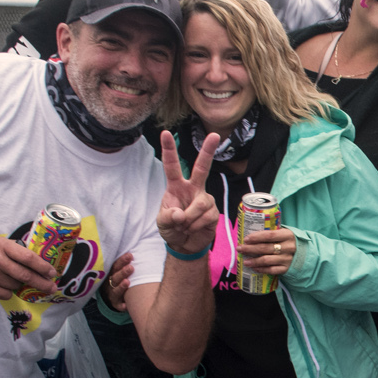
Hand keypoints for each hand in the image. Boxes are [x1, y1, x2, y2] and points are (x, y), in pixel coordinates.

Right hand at [0, 236, 57, 298]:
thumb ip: (15, 250)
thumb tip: (39, 263)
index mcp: (1, 246)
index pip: (28, 258)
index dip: (43, 267)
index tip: (52, 273)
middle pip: (25, 275)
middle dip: (42, 283)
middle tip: (52, 288)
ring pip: (16, 285)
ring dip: (18, 284)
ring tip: (9, 277)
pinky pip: (5, 294)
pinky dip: (7, 291)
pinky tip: (0, 284)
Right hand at [102, 252, 134, 311]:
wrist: (114, 297)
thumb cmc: (122, 279)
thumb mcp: (122, 270)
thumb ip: (129, 262)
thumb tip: (144, 246)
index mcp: (112, 273)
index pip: (116, 265)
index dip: (122, 260)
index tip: (131, 255)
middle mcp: (110, 283)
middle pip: (115, 277)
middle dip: (122, 272)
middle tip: (131, 267)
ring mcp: (112, 294)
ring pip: (115, 291)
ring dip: (121, 287)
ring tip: (127, 282)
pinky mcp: (115, 304)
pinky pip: (117, 306)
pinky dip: (121, 306)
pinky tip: (125, 306)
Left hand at [157, 131, 218, 254]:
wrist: (185, 244)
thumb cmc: (171, 229)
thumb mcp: (162, 223)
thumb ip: (168, 217)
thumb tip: (180, 214)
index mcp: (176, 186)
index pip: (172, 166)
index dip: (169, 150)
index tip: (165, 133)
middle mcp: (193, 188)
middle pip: (202, 167)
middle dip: (208, 151)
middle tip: (215, 135)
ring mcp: (205, 199)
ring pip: (200, 204)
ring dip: (189, 219)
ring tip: (184, 226)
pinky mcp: (214, 212)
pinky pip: (206, 217)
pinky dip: (196, 226)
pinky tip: (193, 228)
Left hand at [238, 226, 296, 276]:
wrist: (304, 253)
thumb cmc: (288, 241)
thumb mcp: (284, 233)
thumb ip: (272, 233)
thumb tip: (251, 234)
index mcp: (288, 235)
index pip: (269, 235)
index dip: (256, 237)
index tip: (246, 239)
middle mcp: (288, 247)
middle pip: (265, 248)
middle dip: (250, 249)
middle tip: (240, 249)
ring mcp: (287, 259)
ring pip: (267, 260)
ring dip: (254, 261)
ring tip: (245, 261)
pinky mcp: (286, 268)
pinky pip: (271, 270)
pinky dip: (261, 269)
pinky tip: (254, 267)